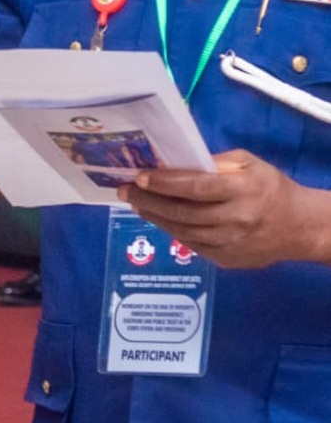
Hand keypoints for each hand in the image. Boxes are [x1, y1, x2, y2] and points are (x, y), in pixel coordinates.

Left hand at [118, 149, 330, 268]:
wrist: (298, 228)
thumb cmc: (270, 188)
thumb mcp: (249, 164)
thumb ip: (214, 163)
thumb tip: (176, 163)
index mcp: (242, 190)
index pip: (196, 187)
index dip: (165, 183)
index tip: (139, 176)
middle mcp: (235, 219)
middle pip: (183, 212)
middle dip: (149, 200)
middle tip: (125, 190)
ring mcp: (229, 243)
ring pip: (182, 231)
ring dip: (154, 216)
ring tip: (136, 203)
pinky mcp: (225, 259)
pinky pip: (190, 245)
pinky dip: (170, 230)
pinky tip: (158, 218)